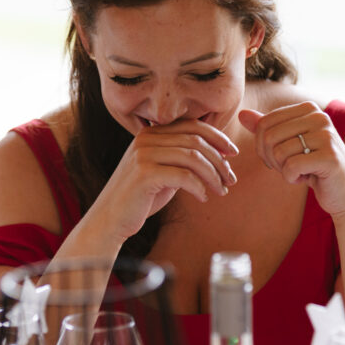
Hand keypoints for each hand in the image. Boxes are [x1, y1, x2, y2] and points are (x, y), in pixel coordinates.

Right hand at [91, 119, 237, 240]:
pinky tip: (204, 198)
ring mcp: (143, 154)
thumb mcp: (165, 172)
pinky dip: (199, 187)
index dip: (217, 137)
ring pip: (193, 157)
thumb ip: (184, 159)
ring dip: (213, 175)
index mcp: (151, 133)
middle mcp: (146, 138)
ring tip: (222, 190)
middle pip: (196, 140)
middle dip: (219, 159)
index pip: (192, 125)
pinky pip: (183, 176)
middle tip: (231, 179)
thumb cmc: (141, 198)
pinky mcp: (144, 173)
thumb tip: (220, 154)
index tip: (233, 153)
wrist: (111, 219)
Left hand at [239, 102, 344, 215]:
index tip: (277, 158)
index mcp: (308, 109)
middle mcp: (319, 117)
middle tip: (288, 167)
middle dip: (271, 159)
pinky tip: (307, 178)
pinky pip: (291, 166)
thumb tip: (241, 114)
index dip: (262, 146)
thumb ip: (267, 128)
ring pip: (279, 152)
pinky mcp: (330, 157)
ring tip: (301, 172)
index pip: (265, 123)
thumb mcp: (289, 145)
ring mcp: (326, 136)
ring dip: (284, 170)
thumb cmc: (314, 167)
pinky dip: (292, 178)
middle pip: (269, 136)